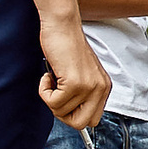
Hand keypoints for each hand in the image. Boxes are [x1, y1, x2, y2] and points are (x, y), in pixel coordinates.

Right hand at [38, 16, 110, 130]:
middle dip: (62, 114)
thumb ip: (82, 94)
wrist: (62, 25)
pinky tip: (48, 76)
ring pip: (61, 112)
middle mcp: (100, 88)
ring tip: (52, 78)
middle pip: (81, 123)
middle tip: (55, 95)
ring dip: (50, 97)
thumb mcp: (81, 73)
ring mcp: (88, 86)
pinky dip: (44, 91)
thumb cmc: (66, 45)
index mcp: (104, 87)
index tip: (63, 100)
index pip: (93, 119)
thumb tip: (70, 114)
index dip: (73, 114)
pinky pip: (53, 102)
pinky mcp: (74, 83)